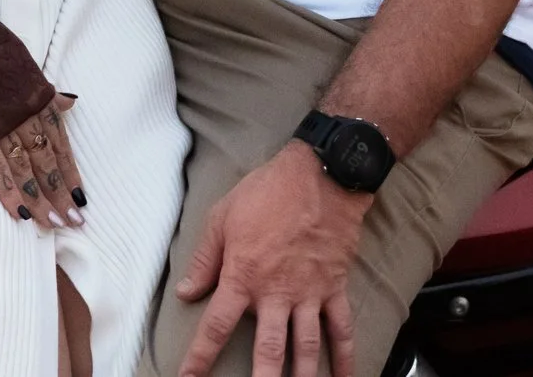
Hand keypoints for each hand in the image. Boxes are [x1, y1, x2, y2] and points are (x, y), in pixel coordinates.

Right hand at [0, 93, 85, 230]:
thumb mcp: (20, 72)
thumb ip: (45, 94)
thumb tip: (70, 103)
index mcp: (36, 101)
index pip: (60, 144)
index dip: (70, 173)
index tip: (81, 200)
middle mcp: (23, 114)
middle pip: (46, 161)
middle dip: (60, 194)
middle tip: (72, 223)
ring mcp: (0, 125)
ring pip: (26, 169)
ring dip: (40, 200)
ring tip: (51, 225)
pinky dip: (9, 193)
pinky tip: (20, 214)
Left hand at [175, 144, 366, 376]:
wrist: (319, 175)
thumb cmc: (267, 192)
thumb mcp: (222, 217)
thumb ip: (205, 259)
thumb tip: (186, 291)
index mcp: (243, 276)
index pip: (216, 325)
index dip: (200, 356)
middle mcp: (276, 292)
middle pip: (267, 349)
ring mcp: (309, 293)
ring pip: (305, 347)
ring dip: (301, 376)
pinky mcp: (334, 288)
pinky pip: (341, 329)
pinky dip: (345, 357)